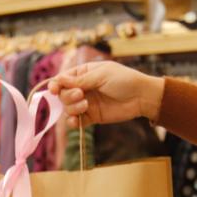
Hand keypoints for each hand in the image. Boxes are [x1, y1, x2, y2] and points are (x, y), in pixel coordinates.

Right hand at [49, 61, 163, 126]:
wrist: (142, 97)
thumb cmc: (124, 80)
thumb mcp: (101, 75)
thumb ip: (79, 80)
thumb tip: (58, 80)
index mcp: (83, 74)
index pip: (62, 79)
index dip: (55, 85)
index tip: (54, 90)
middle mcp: (82, 88)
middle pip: (62, 94)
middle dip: (68, 96)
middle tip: (81, 95)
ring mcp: (86, 103)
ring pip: (67, 108)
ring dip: (72, 108)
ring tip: (85, 105)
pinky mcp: (92, 117)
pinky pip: (76, 122)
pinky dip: (73, 122)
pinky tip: (77, 121)